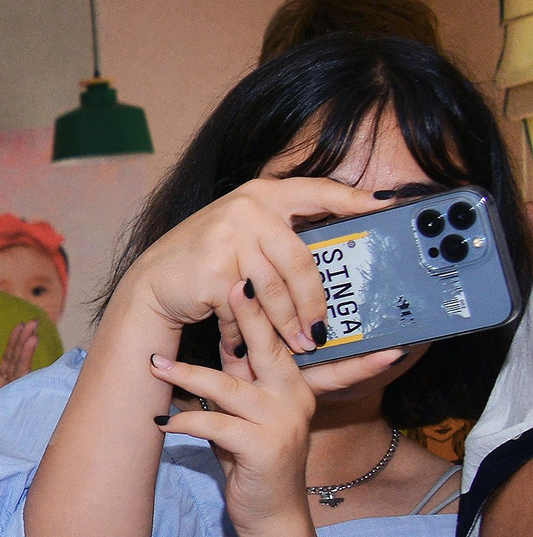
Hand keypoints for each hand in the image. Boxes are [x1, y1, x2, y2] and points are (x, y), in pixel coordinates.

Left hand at [0, 319, 42, 403]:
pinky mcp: (23, 404)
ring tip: (33, 335)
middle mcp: (13, 387)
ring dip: (27, 351)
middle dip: (24, 341)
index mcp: (3, 384)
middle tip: (33, 322)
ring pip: (23, 369)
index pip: (10, 359)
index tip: (20, 325)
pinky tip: (32, 353)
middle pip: (19, 360)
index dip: (14, 342)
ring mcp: (19, 396)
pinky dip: (27, 367)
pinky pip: (24, 383)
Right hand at [114, 173, 380, 353]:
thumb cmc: (206, 261)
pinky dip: (248, 332)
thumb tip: (335, 253)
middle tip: (325, 330)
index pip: (318, 190)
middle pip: (299, 260)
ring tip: (301, 347)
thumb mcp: (243, 233)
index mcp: (264, 193)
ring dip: (289, 326)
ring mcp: (229, 237)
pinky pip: (246, 309)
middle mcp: (248, 208)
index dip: (352, 197)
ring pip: (275, 290)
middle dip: (313, 302)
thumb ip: (280, 232)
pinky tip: (249, 346)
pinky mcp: (214, 270)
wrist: (152, 282)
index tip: (384, 203)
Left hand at [154, 283, 401, 536]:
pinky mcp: (264, 448)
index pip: (274, 339)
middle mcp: (294, 397)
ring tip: (154, 363)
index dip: (258, 309)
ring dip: (187, 373)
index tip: (239, 276)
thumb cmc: (252, 462)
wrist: (271, 515)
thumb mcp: (246, 415)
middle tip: (221, 285)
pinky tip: (160, 420)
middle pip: (265, 348)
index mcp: (292, 385)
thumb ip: (239, 382)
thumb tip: (220, 343)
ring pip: (229, 386)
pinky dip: (185, 421)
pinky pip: (215, 425)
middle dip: (244, 315)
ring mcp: (282, 422)